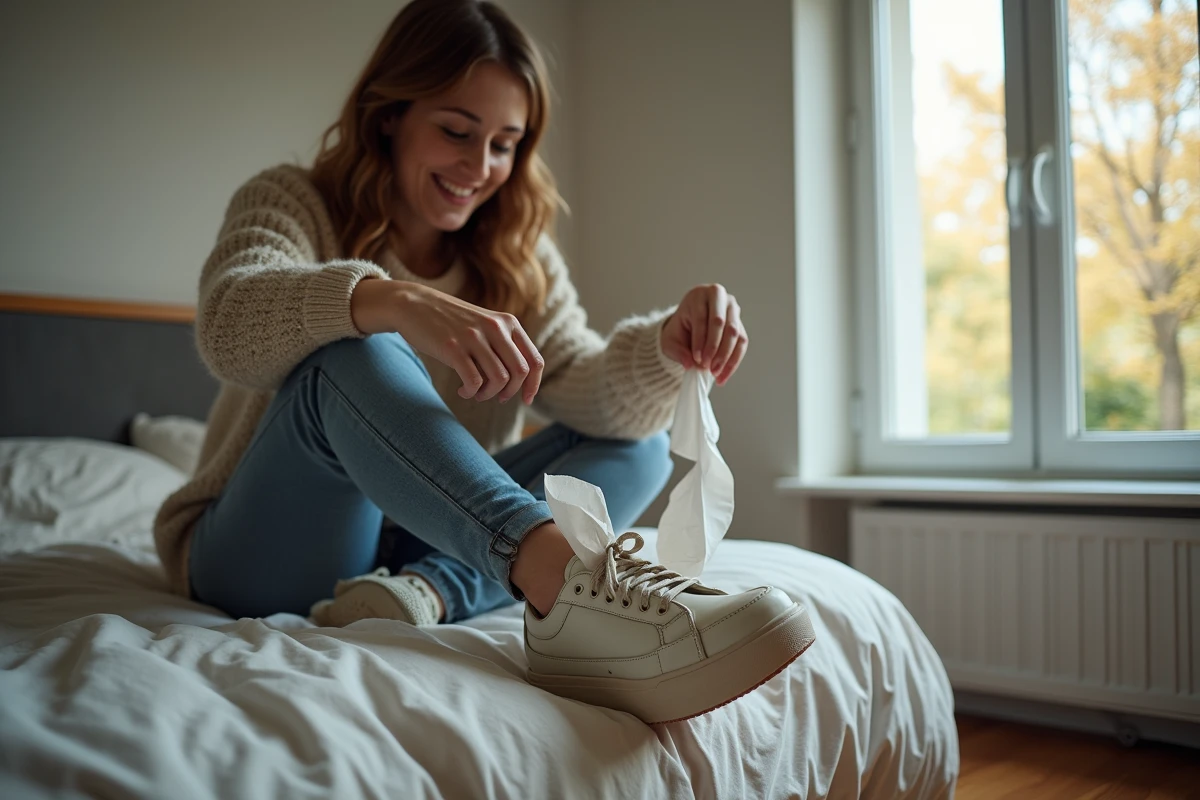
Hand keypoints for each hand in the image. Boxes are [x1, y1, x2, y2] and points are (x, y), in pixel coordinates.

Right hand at [351, 278, 543, 403]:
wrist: (414, 304)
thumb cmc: (452, 321)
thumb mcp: (485, 325)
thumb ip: (504, 345)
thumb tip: (520, 382)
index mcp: (508, 322)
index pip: (534, 361)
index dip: (533, 385)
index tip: (526, 400)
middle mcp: (495, 327)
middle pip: (520, 373)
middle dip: (509, 392)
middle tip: (497, 398)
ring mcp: (474, 336)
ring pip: (499, 379)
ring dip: (488, 394)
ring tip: (476, 392)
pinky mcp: (452, 347)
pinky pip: (474, 381)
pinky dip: (471, 392)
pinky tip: (463, 390)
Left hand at [660, 283, 747, 385]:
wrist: (689, 328)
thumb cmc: (679, 331)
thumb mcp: (670, 341)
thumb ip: (678, 352)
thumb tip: (691, 365)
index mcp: (698, 295)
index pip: (702, 318)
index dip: (700, 340)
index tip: (696, 359)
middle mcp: (719, 297)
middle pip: (721, 323)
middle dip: (715, 348)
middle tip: (707, 367)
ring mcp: (732, 309)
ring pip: (734, 333)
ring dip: (726, 356)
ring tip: (715, 374)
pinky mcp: (740, 324)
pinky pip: (741, 343)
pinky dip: (733, 361)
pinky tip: (723, 375)